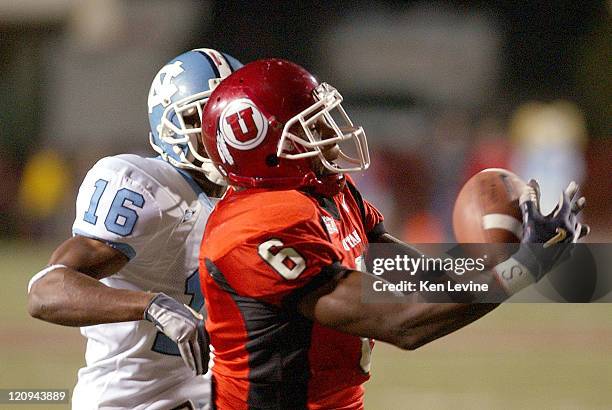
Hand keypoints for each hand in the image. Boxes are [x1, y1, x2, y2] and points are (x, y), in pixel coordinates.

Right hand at [144, 293, 208, 374]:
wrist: (162, 309)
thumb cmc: (174, 313)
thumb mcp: (188, 318)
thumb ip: (195, 327)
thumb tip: (199, 339)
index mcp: (200, 322)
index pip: (207, 341)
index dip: (208, 352)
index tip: (209, 360)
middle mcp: (197, 327)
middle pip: (203, 347)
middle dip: (204, 360)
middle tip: (206, 369)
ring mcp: (190, 332)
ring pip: (196, 351)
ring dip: (198, 363)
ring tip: (199, 372)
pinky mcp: (181, 336)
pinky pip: (187, 352)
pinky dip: (190, 361)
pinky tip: (192, 368)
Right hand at [494, 180, 589, 294]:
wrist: (533, 263)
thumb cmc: (531, 240)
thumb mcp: (529, 218)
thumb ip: (530, 200)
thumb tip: (530, 184)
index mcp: (561, 219)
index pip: (566, 202)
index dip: (567, 194)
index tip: (570, 187)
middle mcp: (569, 230)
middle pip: (574, 214)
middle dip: (577, 204)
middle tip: (583, 198)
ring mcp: (570, 242)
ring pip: (577, 229)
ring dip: (576, 222)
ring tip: (580, 222)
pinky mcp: (567, 251)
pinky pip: (573, 243)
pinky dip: (573, 239)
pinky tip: (571, 241)